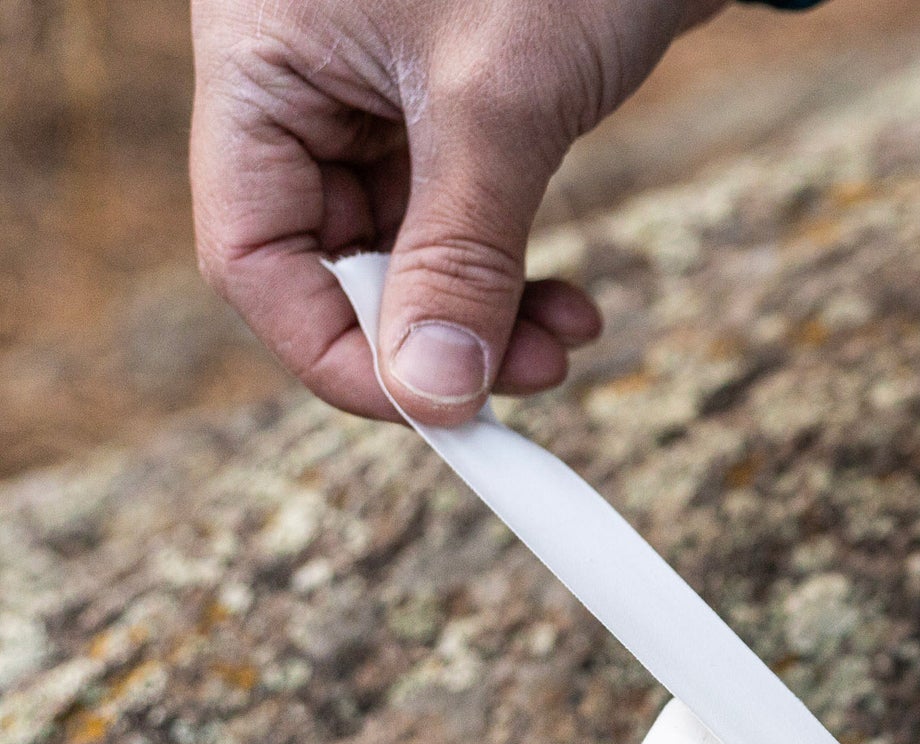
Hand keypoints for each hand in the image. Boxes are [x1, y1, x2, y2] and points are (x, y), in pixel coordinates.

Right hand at [190, 0, 724, 424]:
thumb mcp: (502, 103)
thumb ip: (462, 252)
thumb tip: (437, 392)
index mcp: (261, 61)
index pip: (253, 253)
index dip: (337, 351)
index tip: (436, 409)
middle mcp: (306, 84)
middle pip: (328, 265)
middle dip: (431, 336)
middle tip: (531, 376)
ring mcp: (378, 98)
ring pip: (403, 255)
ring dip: (482, 315)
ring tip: (568, 337)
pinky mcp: (454, 110)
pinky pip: (456, 222)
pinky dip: (509, 271)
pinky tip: (569, 302)